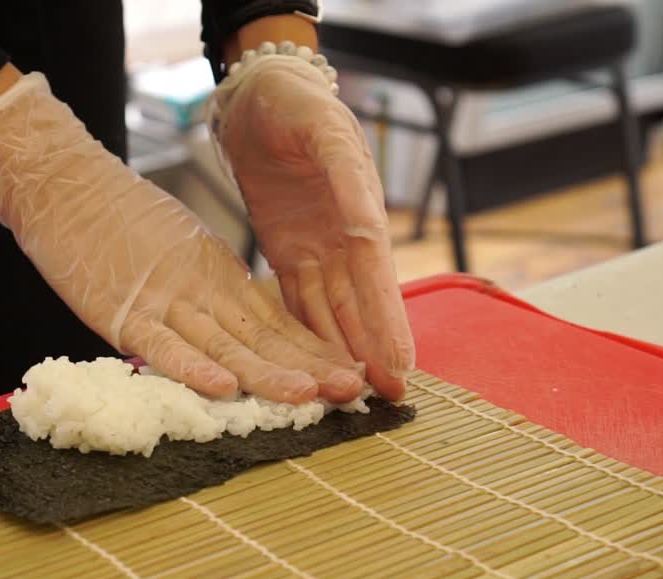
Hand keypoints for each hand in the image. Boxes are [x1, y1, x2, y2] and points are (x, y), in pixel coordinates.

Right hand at [0, 72, 363, 403]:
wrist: (65, 185)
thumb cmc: (121, 219)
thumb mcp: (185, 250)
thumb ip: (215, 290)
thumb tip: (250, 331)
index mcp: (219, 275)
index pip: (276, 320)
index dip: (314, 349)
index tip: (351, 374)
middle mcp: (201, 290)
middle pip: (262, 335)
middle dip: (309, 365)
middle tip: (353, 389)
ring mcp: (163, 301)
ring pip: (224, 344)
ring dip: (267, 372)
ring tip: (310, 395)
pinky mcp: (122, 312)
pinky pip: (163, 346)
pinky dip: (193, 367)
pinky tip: (225, 387)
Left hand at [213, 54, 415, 398]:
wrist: (259, 96)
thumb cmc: (295, 104)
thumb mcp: (322, 129)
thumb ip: (344, 173)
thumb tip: (368, 223)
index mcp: (360, 210)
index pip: (377, 277)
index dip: (389, 322)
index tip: (403, 363)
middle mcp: (344, 239)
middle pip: (361, 304)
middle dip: (375, 350)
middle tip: (392, 398)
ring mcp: (316, 249)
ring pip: (333, 311)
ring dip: (344, 351)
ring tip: (358, 395)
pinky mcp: (286, 252)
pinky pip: (298, 301)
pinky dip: (309, 333)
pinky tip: (315, 365)